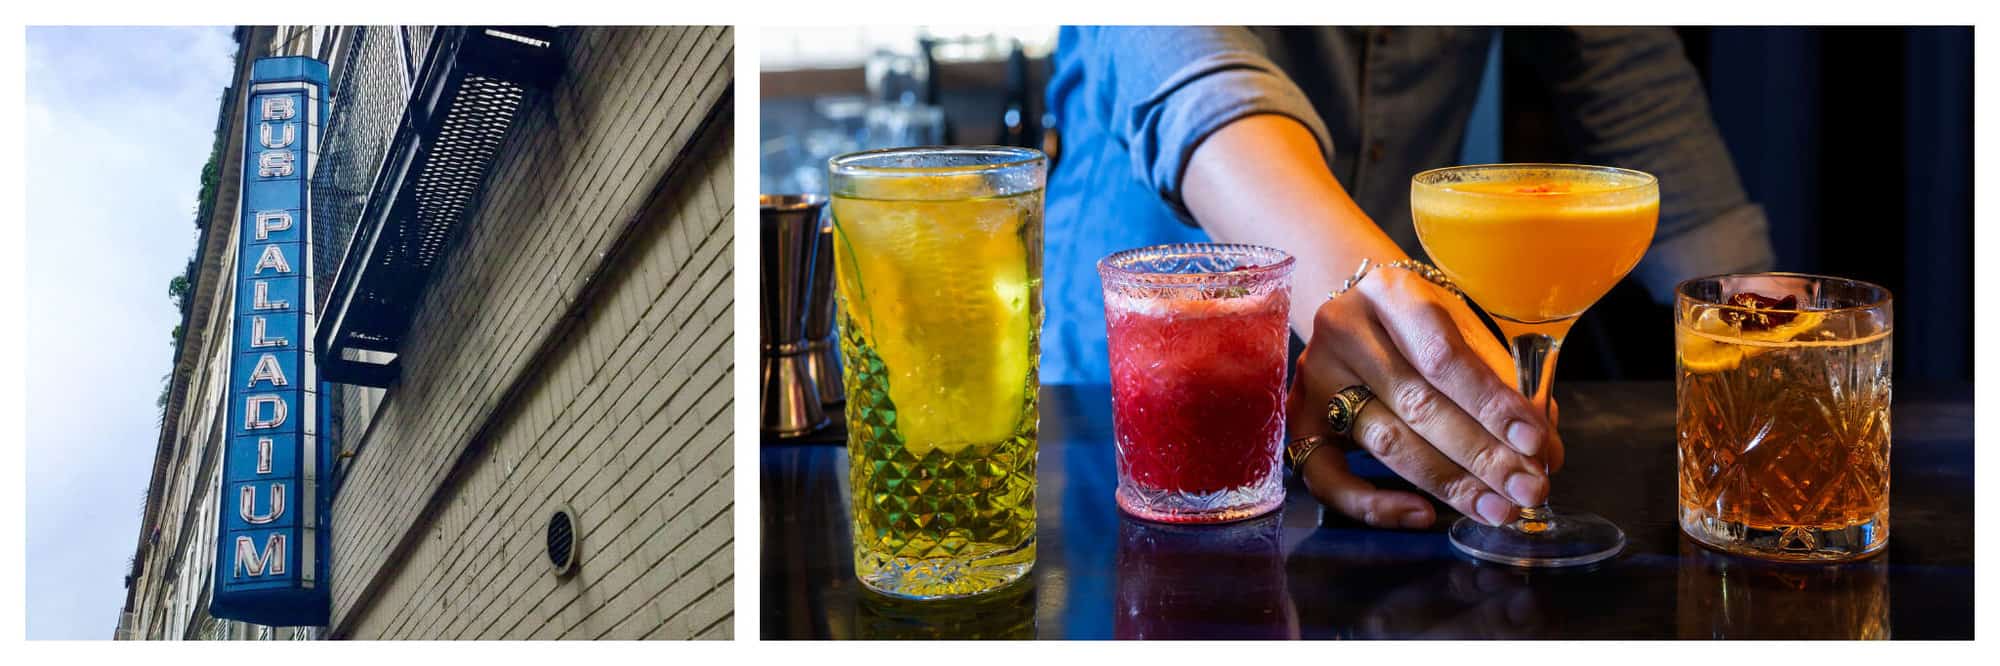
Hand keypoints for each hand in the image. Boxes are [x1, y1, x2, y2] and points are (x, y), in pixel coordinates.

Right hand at [1289, 265, 1563, 528]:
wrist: (1356, 310)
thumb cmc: (1421, 323)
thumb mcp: (1464, 329)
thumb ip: (1503, 383)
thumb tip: (1542, 449)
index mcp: (1390, 293)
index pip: (1443, 358)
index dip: (1491, 404)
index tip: (1535, 442)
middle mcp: (1343, 330)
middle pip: (1418, 404)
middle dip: (1482, 454)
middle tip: (1529, 487)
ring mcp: (1315, 376)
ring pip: (1386, 442)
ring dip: (1449, 483)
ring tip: (1497, 507)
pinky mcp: (1300, 418)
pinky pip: (1327, 476)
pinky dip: (1373, 504)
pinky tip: (1422, 514)